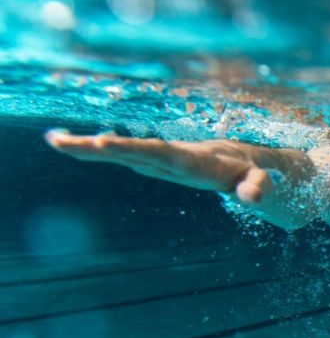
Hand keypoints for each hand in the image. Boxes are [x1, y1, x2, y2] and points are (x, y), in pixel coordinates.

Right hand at [45, 130, 274, 203]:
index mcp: (200, 161)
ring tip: (56, 140)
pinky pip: (129, 157)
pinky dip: (102, 151)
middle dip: (102, 147)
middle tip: (62, 141)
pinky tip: (73, 146)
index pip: (164, 154)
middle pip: (137, 150)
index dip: (135, 149)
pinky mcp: (160, 164)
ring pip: (128, 153)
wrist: (256, 162)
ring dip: (92, 147)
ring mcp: (167, 160)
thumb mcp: (264, 183)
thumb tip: (255, 197)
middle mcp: (178, 156)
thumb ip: (259, 188)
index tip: (104, 142)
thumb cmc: (260, 175)